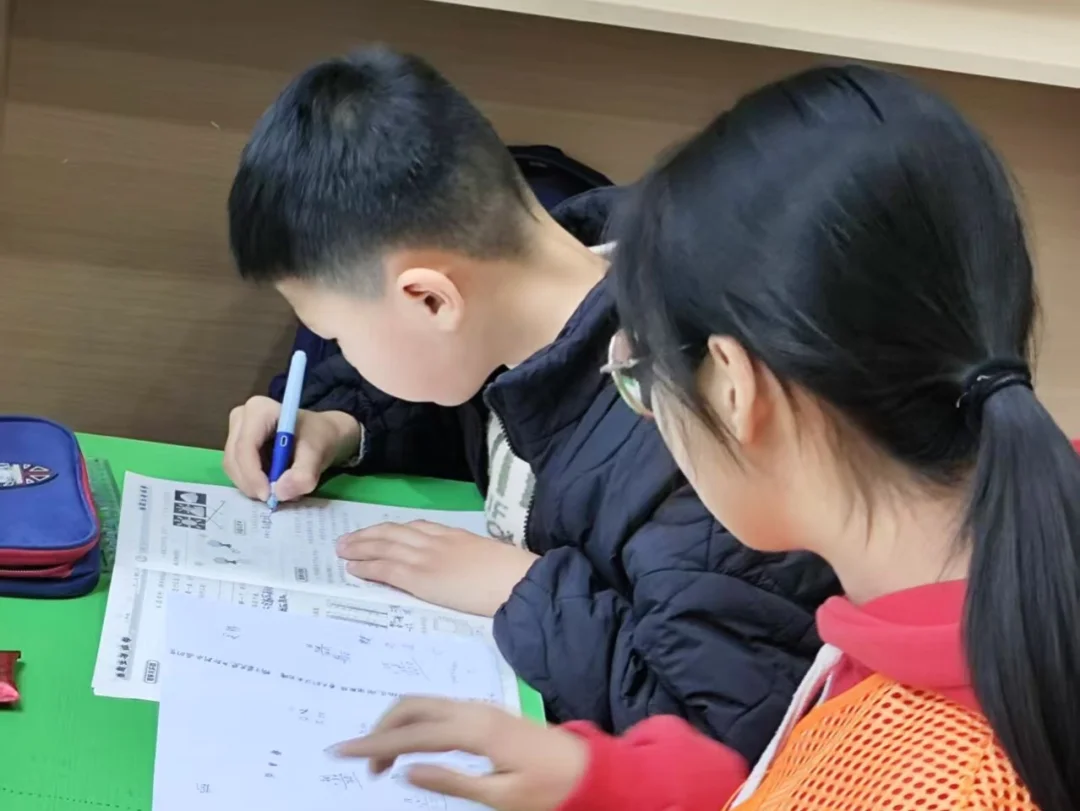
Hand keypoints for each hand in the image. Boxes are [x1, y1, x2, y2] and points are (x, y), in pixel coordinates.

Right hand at [223, 396, 360, 502]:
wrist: (321, 434)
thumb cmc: (319, 437)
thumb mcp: (318, 453)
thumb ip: (303, 474)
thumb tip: (280, 493)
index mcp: (259, 410)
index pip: (245, 447)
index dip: (253, 475)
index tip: (269, 496)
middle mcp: (241, 417)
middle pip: (234, 459)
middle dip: (252, 484)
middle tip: (275, 499)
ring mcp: (235, 431)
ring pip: (233, 468)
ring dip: (253, 485)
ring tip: (280, 488)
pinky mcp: (235, 446)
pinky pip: (237, 471)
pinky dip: (253, 483)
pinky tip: (273, 483)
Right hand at [332, 697, 586, 810]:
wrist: (591, 770)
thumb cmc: (548, 789)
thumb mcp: (500, 796)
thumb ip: (451, 781)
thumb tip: (406, 771)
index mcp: (475, 730)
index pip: (412, 733)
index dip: (374, 743)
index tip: (341, 752)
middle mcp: (474, 710)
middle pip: (412, 707)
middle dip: (380, 730)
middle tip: (363, 765)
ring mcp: (480, 709)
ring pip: (424, 705)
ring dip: (396, 727)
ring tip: (380, 762)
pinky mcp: (485, 715)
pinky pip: (439, 711)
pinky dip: (415, 724)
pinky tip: (409, 746)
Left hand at [337, 521, 537, 616]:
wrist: (514, 581)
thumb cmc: (511, 573)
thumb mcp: (488, 556)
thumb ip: (470, 558)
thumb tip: (466, 567)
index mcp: (454, 534)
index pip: (417, 527)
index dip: (394, 531)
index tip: (381, 534)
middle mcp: (435, 540)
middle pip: (393, 532)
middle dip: (368, 535)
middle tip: (347, 540)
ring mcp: (425, 557)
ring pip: (384, 547)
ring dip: (360, 548)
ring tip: (342, 551)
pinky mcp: (419, 577)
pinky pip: (386, 568)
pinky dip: (367, 566)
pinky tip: (354, 568)